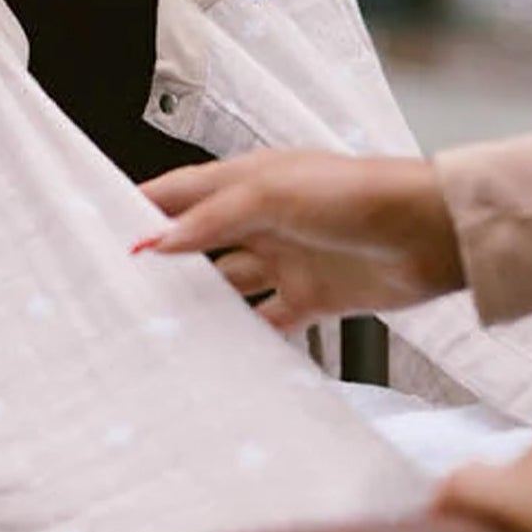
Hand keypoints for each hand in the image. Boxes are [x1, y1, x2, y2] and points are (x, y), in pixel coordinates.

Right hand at [136, 150, 464, 331]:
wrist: (432, 233)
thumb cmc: (358, 195)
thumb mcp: (275, 194)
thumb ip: (215, 218)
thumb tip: (158, 243)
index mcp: (250, 181)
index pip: (181, 194)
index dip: (143, 209)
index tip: (100, 230)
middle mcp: (265, 219)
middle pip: (200, 242)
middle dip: (164, 261)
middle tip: (120, 287)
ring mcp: (289, 258)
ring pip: (229, 284)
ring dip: (201, 302)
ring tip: (158, 325)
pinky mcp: (315, 296)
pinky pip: (268, 320)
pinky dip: (245, 335)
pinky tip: (219, 351)